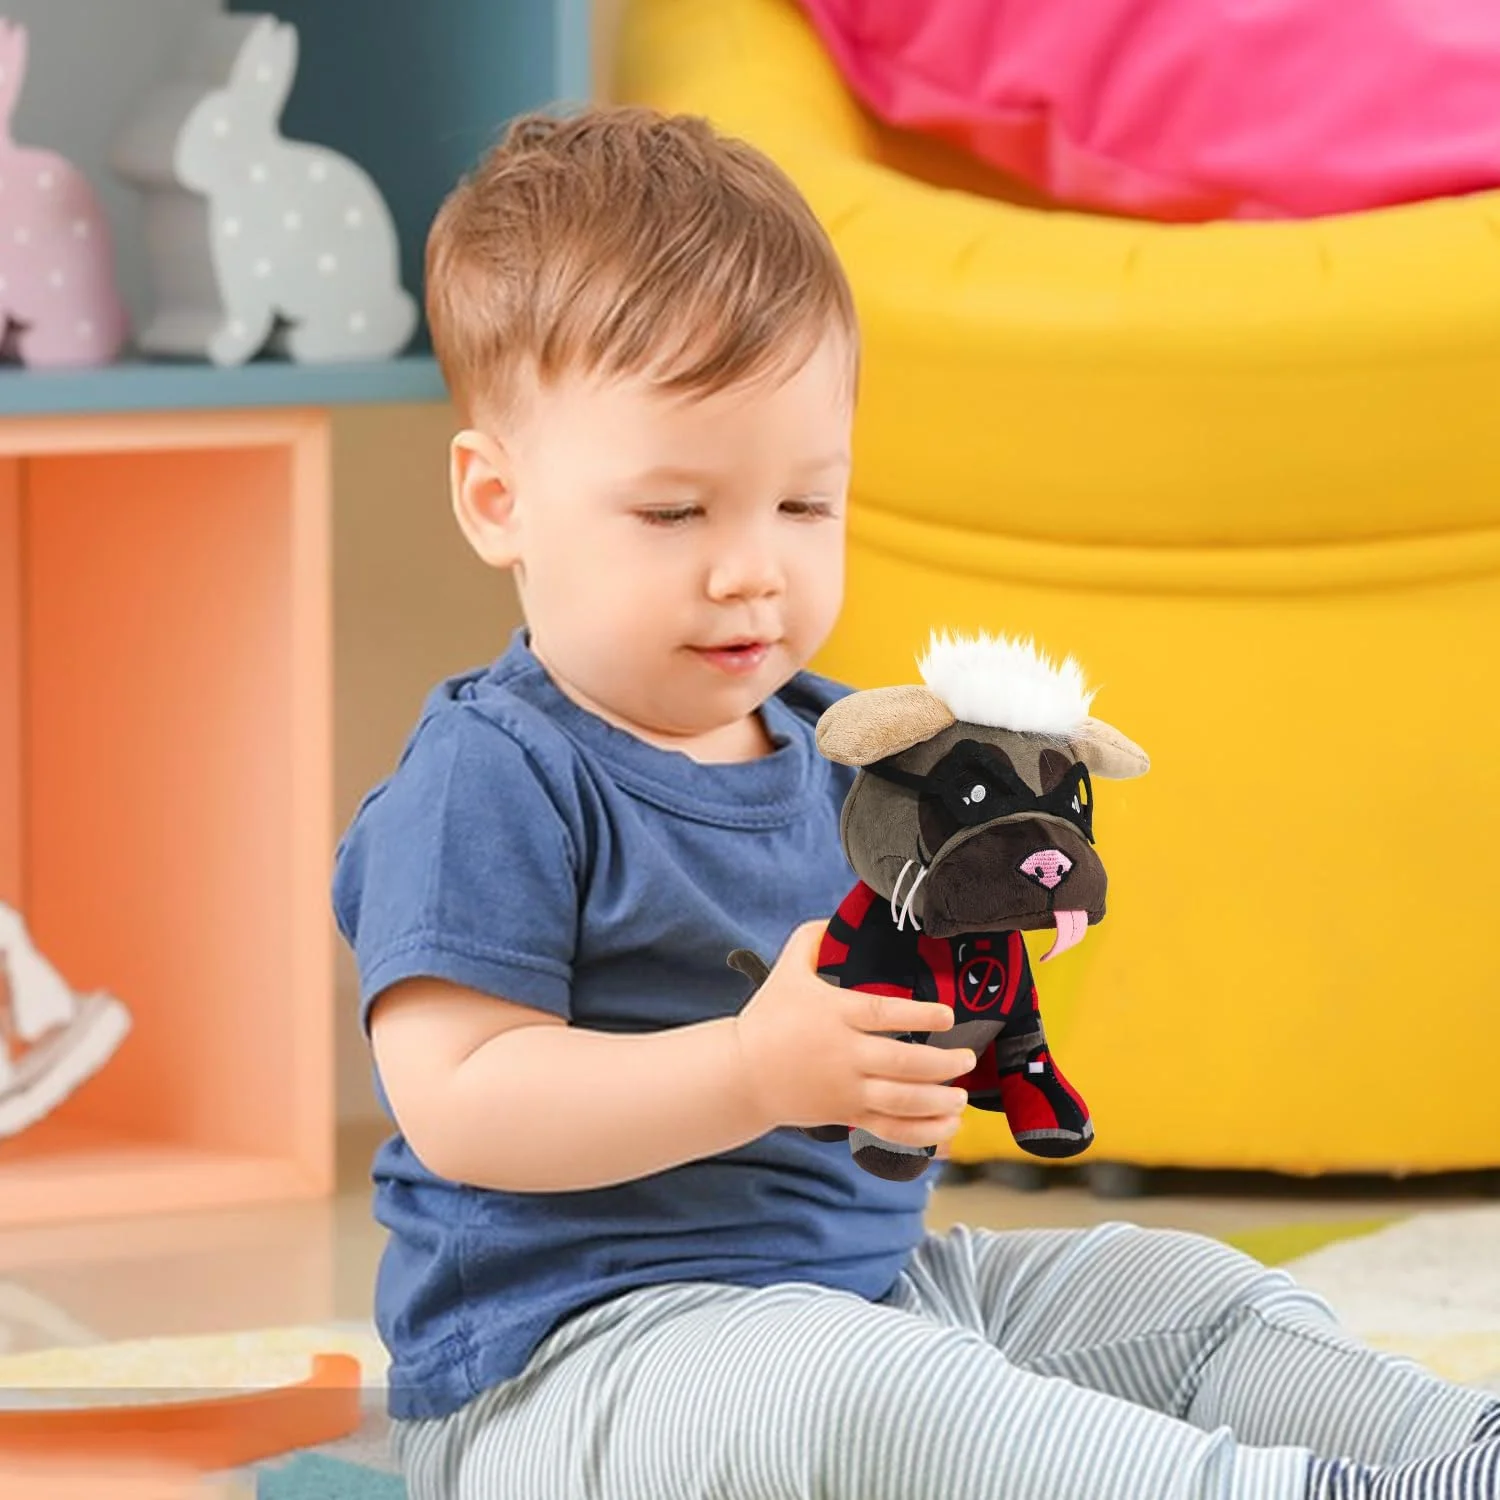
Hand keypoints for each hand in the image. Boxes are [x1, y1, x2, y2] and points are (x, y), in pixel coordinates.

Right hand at [733, 920, 974, 1146]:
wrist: (742, 1074)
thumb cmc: (768, 1018)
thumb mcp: (786, 969)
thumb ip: (812, 939)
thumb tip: (838, 917)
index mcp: (834, 1014)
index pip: (883, 1013)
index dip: (920, 1014)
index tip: (948, 1015)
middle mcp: (843, 1054)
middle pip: (901, 1062)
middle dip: (942, 1063)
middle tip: (967, 1057)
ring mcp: (846, 1089)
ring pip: (900, 1101)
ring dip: (937, 1100)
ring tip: (962, 1096)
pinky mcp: (845, 1114)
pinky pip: (889, 1129)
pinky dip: (922, 1133)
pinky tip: (947, 1127)